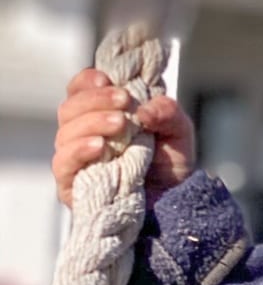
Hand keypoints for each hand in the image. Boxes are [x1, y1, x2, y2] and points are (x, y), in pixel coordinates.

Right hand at [53, 67, 196, 208]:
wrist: (175, 204)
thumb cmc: (170, 165)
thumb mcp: (178, 131)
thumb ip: (167, 112)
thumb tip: (144, 109)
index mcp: (100, 115)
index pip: (79, 91)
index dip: (88, 82)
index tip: (108, 80)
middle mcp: (83, 135)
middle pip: (69, 108)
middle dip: (95, 100)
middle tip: (124, 101)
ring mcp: (76, 160)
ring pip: (65, 133)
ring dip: (92, 123)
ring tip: (120, 124)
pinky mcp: (73, 185)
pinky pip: (63, 164)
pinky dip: (79, 151)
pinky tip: (99, 146)